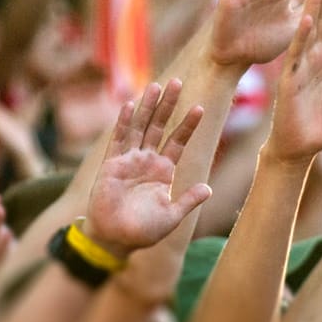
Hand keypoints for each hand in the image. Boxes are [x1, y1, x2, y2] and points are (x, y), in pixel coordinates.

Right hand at [83, 80, 211, 255]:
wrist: (115, 239)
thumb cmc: (143, 231)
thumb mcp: (172, 216)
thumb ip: (188, 200)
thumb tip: (209, 189)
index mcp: (163, 171)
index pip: (178, 141)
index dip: (188, 125)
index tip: (200, 108)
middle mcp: (147, 160)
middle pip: (160, 126)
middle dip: (168, 105)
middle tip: (178, 82)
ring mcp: (129, 160)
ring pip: (140, 127)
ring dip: (148, 107)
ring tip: (157, 85)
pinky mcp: (112, 164)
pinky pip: (119, 139)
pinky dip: (123, 122)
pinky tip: (129, 105)